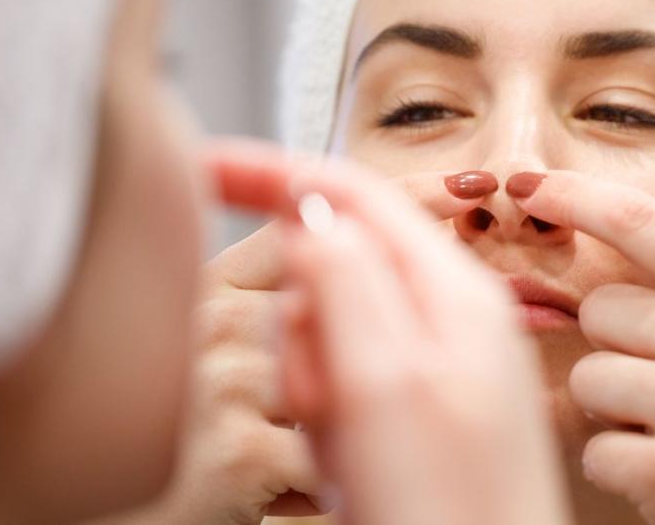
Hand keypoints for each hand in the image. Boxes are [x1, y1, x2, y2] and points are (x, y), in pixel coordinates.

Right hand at [94, 140, 492, 524]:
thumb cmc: (450, 512)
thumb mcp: (386, 381)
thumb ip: (347, 278)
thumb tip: (310, 202)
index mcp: (451, 295)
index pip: (354, 193)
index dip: (276, 170)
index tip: (203, 164)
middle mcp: (445, 324)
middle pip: (331, 271)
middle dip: (302, 324)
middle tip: (321, 392)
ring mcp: (428, 375)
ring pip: (326, 337)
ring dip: (313, 387)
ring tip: (345, 448)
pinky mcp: (409, 424)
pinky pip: (338, 394)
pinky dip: (327, 427)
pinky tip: (350, 472)